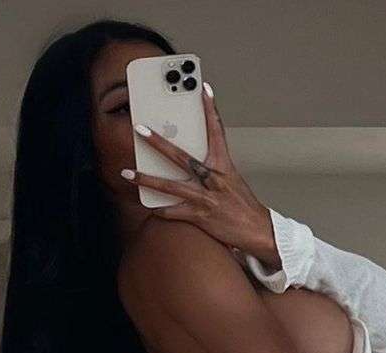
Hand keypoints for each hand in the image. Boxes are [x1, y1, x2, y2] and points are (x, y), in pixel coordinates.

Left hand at [124, 81, 272, 255]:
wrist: (258, 231)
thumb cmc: (244, 206)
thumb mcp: (233, 180)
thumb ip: (213, 168)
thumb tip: (195, 161)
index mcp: (224, 166)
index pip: (217, 132)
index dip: (211, 109)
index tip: (204, 89)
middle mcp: (213, 179)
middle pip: (182, 157)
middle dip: (159, 142)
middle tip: (140, 129)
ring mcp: (205, 198)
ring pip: (171, 186)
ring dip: (147, 179)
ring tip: (128, 174)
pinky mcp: (200, 216)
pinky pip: (174, 212)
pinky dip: (161, 210)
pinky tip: (149, 207)